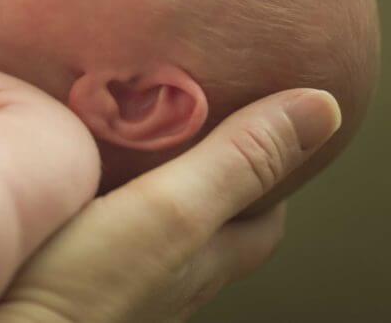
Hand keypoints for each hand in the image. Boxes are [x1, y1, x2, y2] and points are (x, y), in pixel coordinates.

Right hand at [0, 88, 342, 322]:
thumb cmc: (81, 286)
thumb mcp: (170, 209)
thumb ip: (236, 160)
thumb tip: (324, 105)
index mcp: (199, 256)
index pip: (262, 217)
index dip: (271, 168)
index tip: (261, 120)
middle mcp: (166, 279)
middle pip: (211, 226)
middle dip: (215, 174)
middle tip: (196, 120)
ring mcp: (116, 284)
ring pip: (156, 233)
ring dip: (157, 188)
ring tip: (135, 141)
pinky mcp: (66, 280)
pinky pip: (104, 237)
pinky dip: (107, 204)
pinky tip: (74, 184)